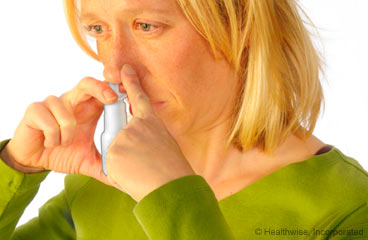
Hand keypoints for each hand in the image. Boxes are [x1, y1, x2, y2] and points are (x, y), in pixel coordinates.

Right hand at [4, 76, 119, 186]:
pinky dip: (53, 139)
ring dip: (67, 136)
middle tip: (111, 99)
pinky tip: (49, 143)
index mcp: (88, 108)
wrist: (34, 161)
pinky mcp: (35, 109)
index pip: (103, 91)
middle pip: (87, 83)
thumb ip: (104, 165)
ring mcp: (53, 103)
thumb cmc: (63, 154)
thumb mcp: (87, 161)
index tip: (128, 93)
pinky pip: (50, 124)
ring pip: (66, 114)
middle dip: (100, 89)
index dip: (115, 89)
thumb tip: (123, 178)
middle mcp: (72, 100)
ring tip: (63, 144)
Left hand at [106, 64, 194, 201]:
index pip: (139, 98)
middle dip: (126, 148)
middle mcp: (137, 125)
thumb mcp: (166, 145)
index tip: (125, 69)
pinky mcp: (113, 151)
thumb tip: (141, 143)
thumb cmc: (174, 171)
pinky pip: (110, 164)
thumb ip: (150, 137)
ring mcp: (123, 136)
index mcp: (152, 122)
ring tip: (143, 173)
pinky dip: (120, 173)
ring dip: (125, 165)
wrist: (173, 186)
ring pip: (115, 151)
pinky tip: (135, 176)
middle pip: (120, 132)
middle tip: (143, 162)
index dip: (131, 82)